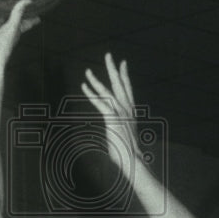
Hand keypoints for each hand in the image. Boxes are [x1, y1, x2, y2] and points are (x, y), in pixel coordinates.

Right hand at [0, 0, 39, 73]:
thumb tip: (29, 0)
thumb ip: (18, 13)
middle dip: (14, 14)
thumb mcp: (12, 27)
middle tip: (17, 4)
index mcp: (15, 31)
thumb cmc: (2, 46)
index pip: (26, 23)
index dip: (32, 19)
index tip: (39, 13)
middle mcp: (4, 31)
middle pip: (11, 21)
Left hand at [81, 54, 142, 169]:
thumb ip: (120, 132)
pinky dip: (91, 94)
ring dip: (96, 81)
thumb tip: (118, 136)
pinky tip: (84, 86)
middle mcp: (128, 110)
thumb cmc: (130, 155)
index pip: (128, 90)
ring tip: (87, 71)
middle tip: (109, 55)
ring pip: (107, 92)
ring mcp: (121, 114)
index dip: (124, 76)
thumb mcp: (124, 139)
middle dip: (114, 69)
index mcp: (131, 113)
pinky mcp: (113, 119)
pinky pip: (100, 103)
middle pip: (120, 84)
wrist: (134, 162)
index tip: (123, 63)